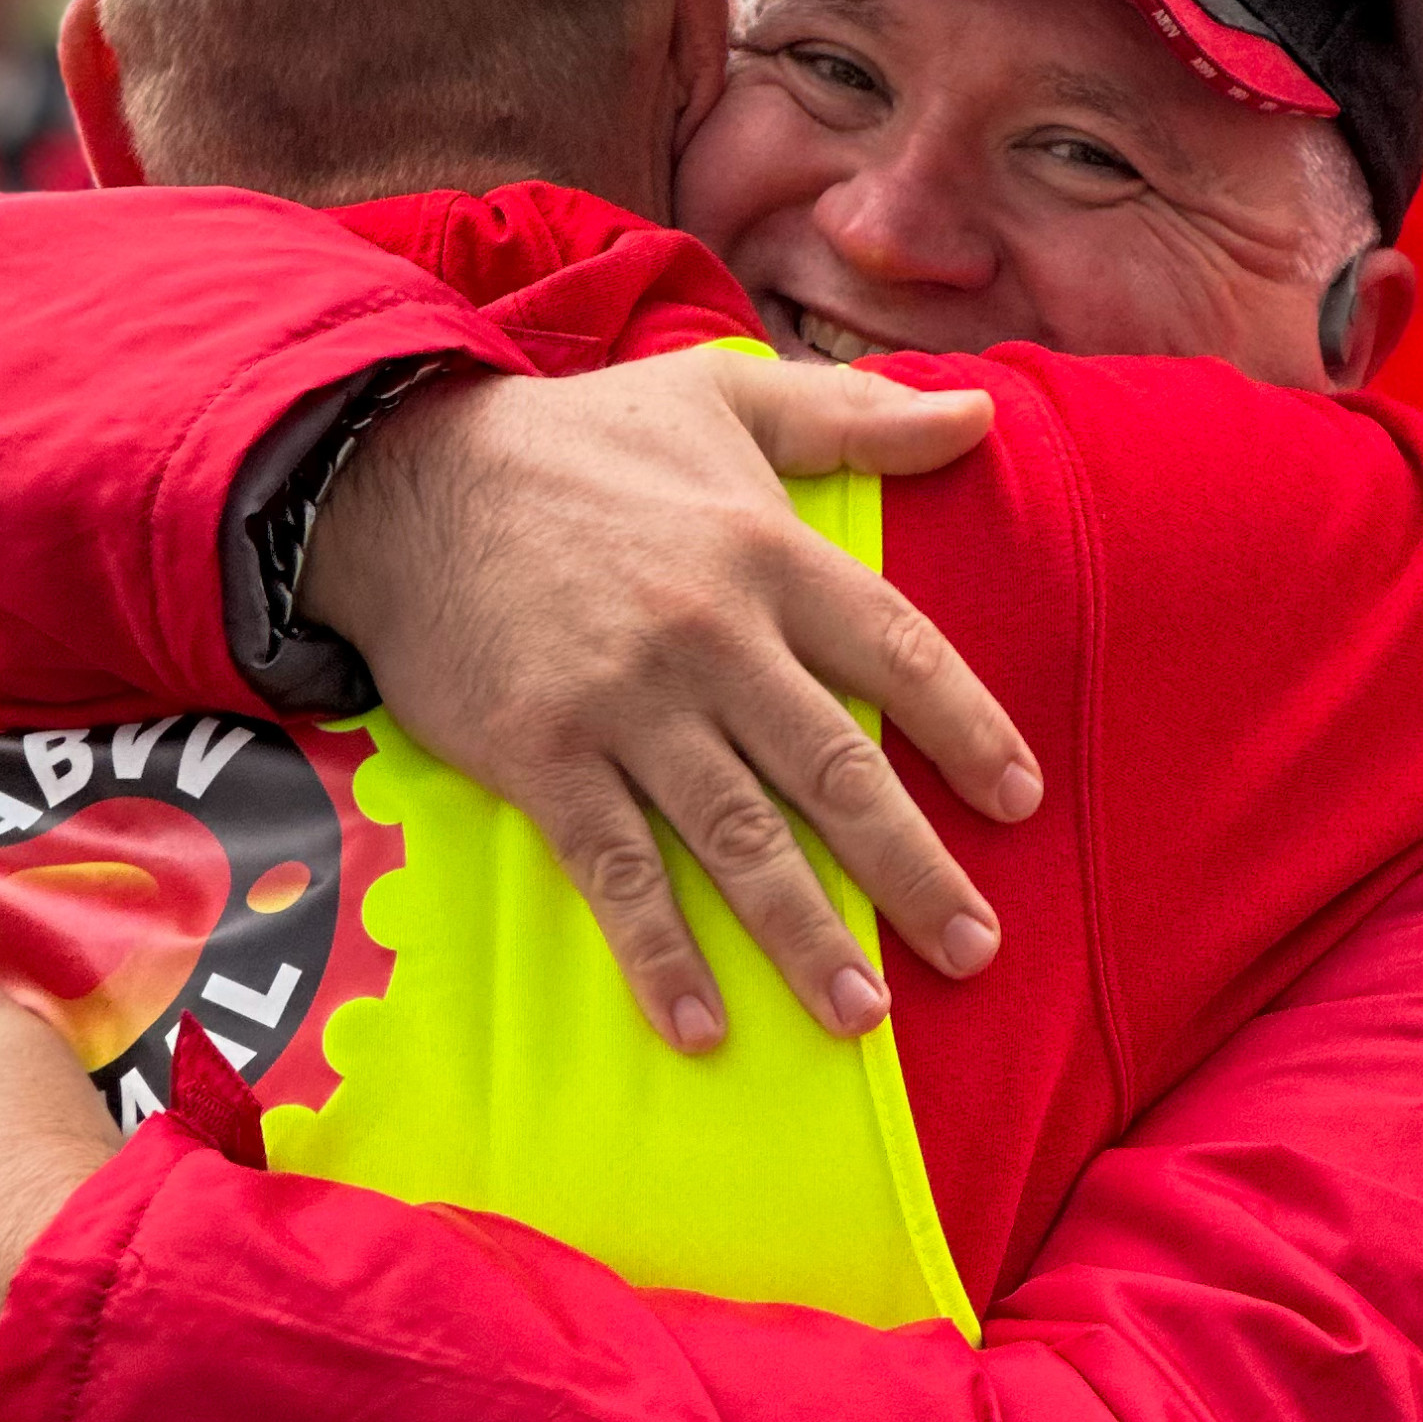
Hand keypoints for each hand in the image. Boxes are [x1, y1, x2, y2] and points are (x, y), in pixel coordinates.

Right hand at [302, 345, 1041, 1052]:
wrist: (403, 476)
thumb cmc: (579, 439)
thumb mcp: (725, 394)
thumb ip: (857, 416)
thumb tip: (981, 411)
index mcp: (767, 552)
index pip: (898, 650)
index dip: (967, 729)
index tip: (1019, 801)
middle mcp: (711, 635)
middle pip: (836, 767)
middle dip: (912, 868)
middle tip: (974, 948)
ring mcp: (626, 704)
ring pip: (739, 836)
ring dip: (805, 934)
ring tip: (863, 1014)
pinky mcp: (543, 756)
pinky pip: (616, 870)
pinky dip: (659, 953)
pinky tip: (701, 1027)